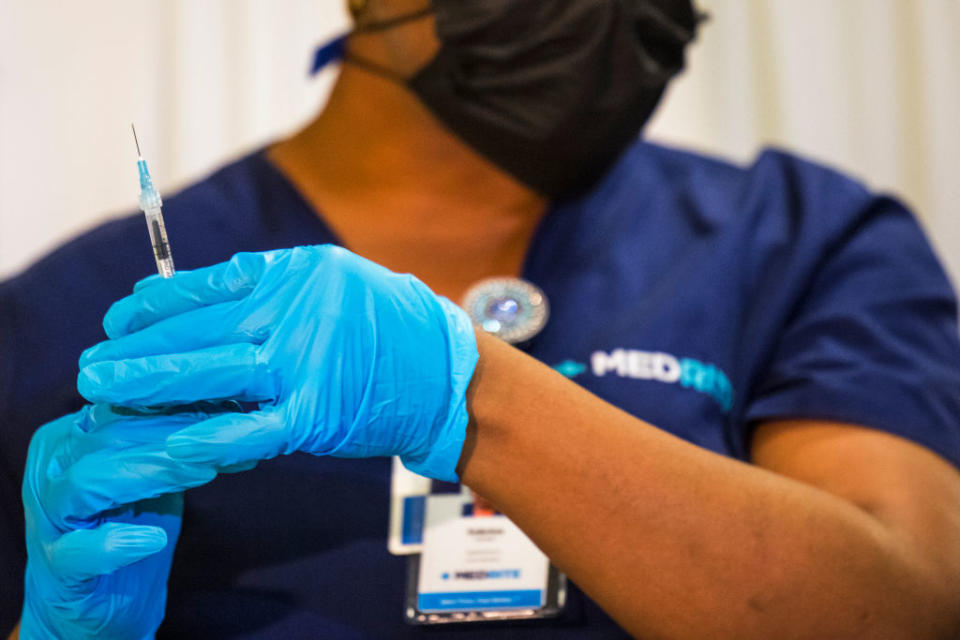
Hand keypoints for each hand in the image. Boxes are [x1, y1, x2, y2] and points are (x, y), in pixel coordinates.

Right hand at [19, 405, 224, 639]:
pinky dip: (115, 543)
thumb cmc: (132, 521)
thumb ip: (180, 440)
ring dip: (150, 473)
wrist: (102, 598)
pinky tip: (152, 540)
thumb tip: (235, 410)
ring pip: (89, 481)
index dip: (178, 401)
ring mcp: (48, 517)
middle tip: (228, 432)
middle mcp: (52, 467)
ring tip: (203, 473)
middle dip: (175, 432)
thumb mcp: (158, 472)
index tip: (230, 404)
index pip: (123, 403)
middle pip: (109, 434)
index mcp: (72, 434)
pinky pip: (78, 550)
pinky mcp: (56, 565)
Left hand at [77, 246, 478, 480]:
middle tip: (92, 362)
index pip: (209, 284)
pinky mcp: (314, 414)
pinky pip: (248, 428)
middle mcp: (297, 311)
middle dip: (139, 348)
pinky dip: (206, 436)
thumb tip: (200, 299)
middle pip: (201, 330)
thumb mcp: (334, 281)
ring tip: (105, 392)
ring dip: (153, 386)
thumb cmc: (388, 326)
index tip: (121, 317)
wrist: (444, 372)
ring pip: (212, 374)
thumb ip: (271, 287)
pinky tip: (167, 441)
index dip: (158, 304)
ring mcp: (305, 363)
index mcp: (296, 273)